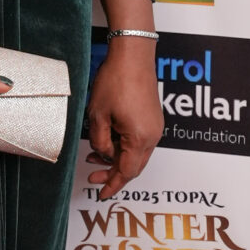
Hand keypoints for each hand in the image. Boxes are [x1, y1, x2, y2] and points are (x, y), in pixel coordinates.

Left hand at [84, 35, 161, 198]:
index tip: (103, 193)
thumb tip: (103, 153)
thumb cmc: (116, 81)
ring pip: (137, 154)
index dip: (113, 184)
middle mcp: (152, 135)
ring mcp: (155, 126)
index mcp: (140, 138)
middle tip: (94, 177)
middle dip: (113, 174)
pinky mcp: (153, 118)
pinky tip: (108, 141)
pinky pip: (140, 141)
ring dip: (117, 158)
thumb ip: (100, 141)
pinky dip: (124, 147)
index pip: (127, 172)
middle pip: (134, 166)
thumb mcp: (98, 116)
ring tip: (94, 155)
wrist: (133, 56)